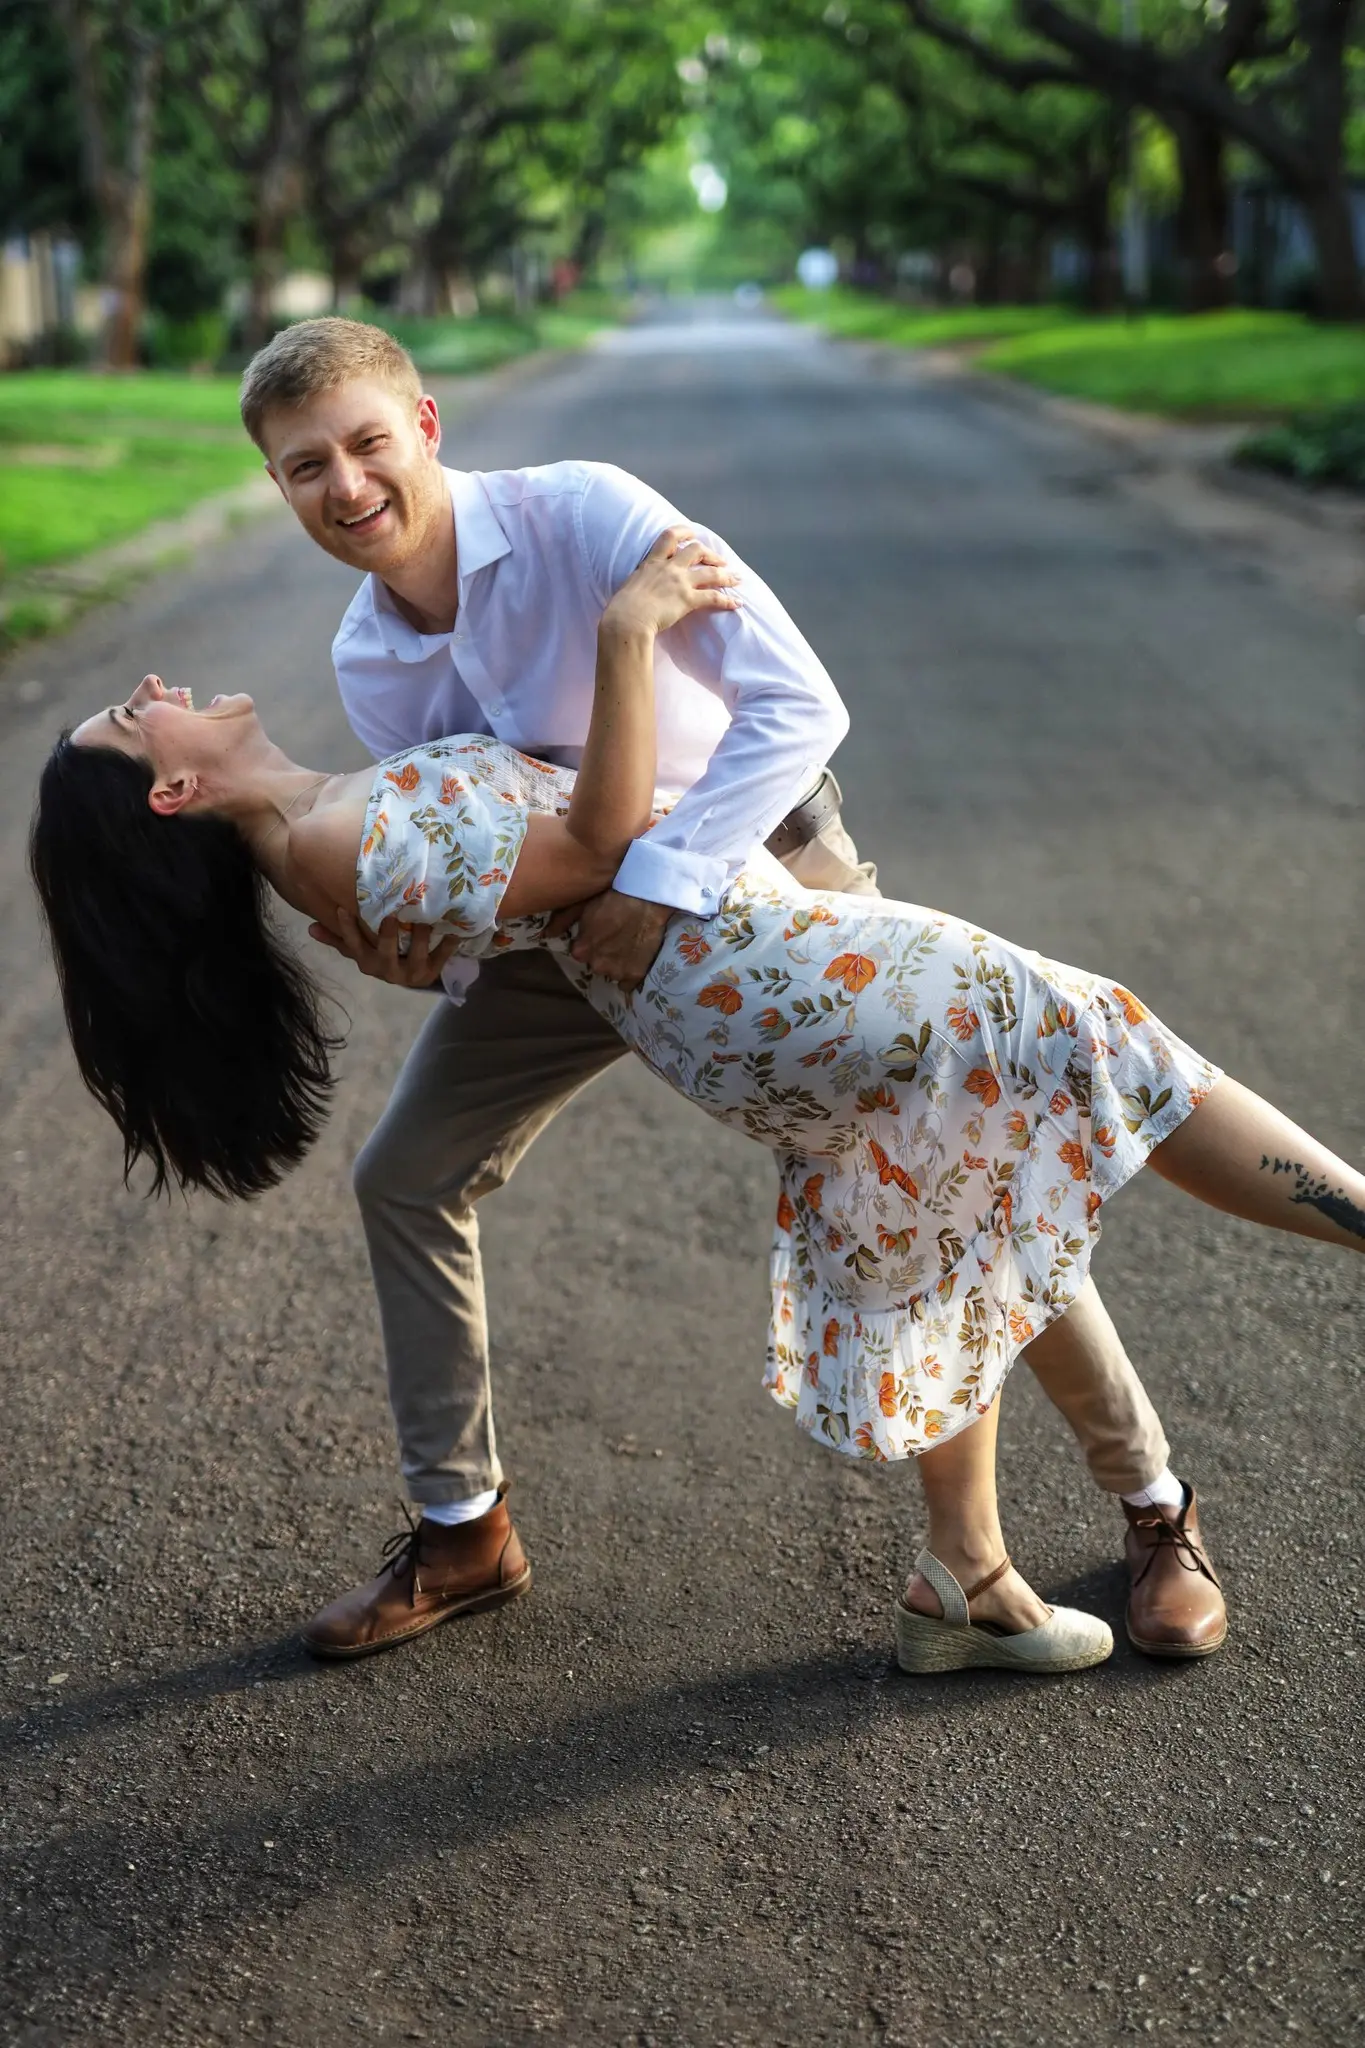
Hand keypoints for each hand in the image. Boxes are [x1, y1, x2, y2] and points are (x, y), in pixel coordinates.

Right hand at [308, 906, 458, 987]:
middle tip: (390, 915)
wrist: (412, 973)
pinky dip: (447, 947)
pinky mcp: (431, 974)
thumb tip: (310, 928)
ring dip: (419, 939)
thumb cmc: (381, 953)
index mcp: (366, 963)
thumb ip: (338, 938)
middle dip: (387, 935)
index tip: (343, 909)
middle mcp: (387, 971)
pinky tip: (453, 933)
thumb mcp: (359, 947)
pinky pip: (440, 960)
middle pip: (384, 953)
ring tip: (424, 921)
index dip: (347, 929)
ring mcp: (410, 974)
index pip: (352, 945)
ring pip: (414, 957)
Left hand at [564, 889, 671, 989]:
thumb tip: (546, 935)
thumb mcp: (582, 904)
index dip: (590, 942)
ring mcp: (617, 972)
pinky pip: (627, 983)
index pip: (580, 953)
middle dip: (603, 953)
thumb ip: (562, 921)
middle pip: (597, 963)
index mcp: (581, 950)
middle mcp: (597, 965)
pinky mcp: (636, 974)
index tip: (599, 932)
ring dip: (617, 963)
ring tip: (628, 944)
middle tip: (615, 937)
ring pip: (612, 972)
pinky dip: (629, 973)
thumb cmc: (612, 897)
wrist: (646, 899)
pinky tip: (635, 958)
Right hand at [601, 525, 741, 640]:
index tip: (692, 534)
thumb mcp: (629, 585)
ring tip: (736, 579)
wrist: (627, 620)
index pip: (670, 537)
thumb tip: (639, 588)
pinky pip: (713, 597)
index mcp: (652, 562)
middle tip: (720, 561)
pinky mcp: (688, 599)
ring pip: (710, 572)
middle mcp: (669, 568)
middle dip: (711, 554)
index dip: (684, 532)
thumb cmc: (621, 608)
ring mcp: (680, 582)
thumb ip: (640, 581)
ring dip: (726, 575)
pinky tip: (736, 604)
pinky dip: (727, 600)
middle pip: (696, 550)